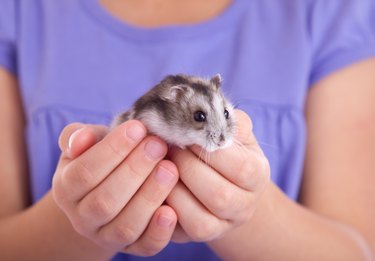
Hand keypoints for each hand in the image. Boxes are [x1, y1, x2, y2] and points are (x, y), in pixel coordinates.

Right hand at [52, 120, 178, 255]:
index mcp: (66, 188)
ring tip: (170, 169)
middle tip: (158, 145)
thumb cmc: (101, 159)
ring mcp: (106, 236)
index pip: (84, 172)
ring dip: (149, 197)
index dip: (112, 150)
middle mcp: (82, 218)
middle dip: (135, 170)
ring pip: (125, 226)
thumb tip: (80, 139)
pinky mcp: (132, 248)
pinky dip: (158, 232)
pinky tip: (172, 211)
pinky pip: (144, 247)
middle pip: (105, 201)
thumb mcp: (88, 144)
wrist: (107, 193)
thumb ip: (80, 136)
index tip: (138, 128)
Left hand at [167, 110, 269, 242]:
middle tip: (169, 147)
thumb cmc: (225, 152)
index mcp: (258, 175)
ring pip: (199, 219)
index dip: (209, 149)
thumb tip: (211, 110)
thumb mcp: (232, 133)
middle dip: (187, 168)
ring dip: (174, 190)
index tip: (187, 133)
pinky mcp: (200, 235)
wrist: (224, 184)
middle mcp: (245, 206)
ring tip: (161, 166)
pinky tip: (158, 186)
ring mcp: (223, 225)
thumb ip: (227, 120)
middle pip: (218, 195)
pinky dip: (167, 207)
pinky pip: (181, 230)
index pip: (241, 167)